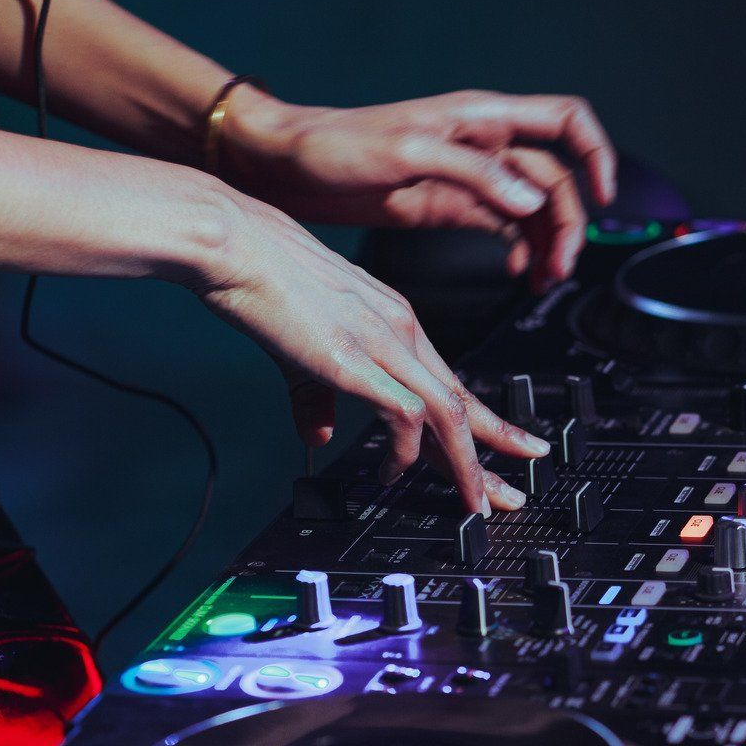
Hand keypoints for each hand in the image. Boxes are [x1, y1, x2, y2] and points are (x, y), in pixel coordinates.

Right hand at [193, 187, 547, 512]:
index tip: (509, 450)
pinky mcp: (357, 358)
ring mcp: (383, 342)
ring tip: (475, 501)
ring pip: (449, 412)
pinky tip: (394, 472)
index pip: (451, 384)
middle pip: (464, 402)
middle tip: (511, 494)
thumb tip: (321, 433)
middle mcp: (401, 329)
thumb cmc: (261, 278)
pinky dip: (407, 450)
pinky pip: (406, 414)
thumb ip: (316, 396)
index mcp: (395, 320)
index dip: (483, 424)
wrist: (234, 243)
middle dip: (496, 451)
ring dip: (465, 464)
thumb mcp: (300, 348)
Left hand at [222, 88, 617, 291]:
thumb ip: (473, 173)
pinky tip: (518, 273)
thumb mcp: (405, 154)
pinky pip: (504, 225)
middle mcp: (482, 143)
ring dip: (548, 242)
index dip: (595, 154)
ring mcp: (468, 175)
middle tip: (561, 266)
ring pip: (534, 207)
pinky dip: (521, 250)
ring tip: (545, 280)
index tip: (605, 195)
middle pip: (556, 177)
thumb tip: (530, 201)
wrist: (282, 165)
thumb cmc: (330, 145)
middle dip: (569, 222)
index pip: (566, 121)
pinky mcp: (449, 202)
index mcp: (480, 118)